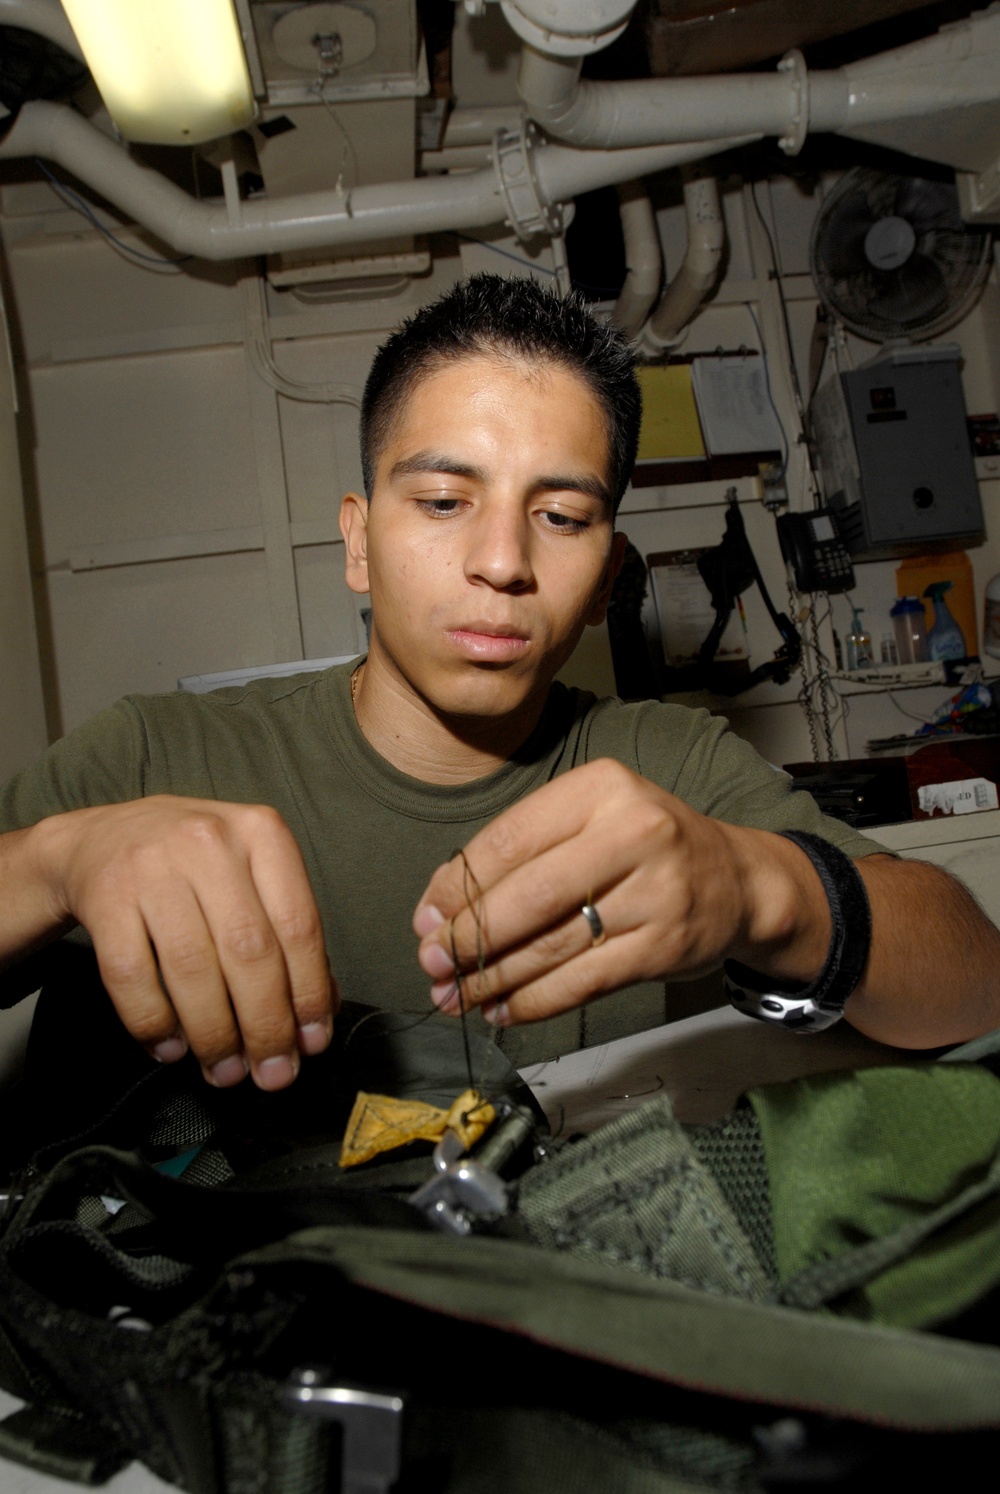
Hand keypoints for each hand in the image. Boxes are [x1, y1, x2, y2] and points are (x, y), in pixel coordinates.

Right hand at [35, 796, 335, 1088]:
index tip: (312, 1043)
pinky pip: (133, 976)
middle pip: (250, 952)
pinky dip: (155, 1023)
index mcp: (261, 832)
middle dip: (265, 1026)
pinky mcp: (104, 894)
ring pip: (192, 968)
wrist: (100, 837)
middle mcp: (209, 841)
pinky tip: (172, 1049)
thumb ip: (286, 933)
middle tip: (271, 1073)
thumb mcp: (249, 875)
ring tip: (224, 1070)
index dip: (309, 994)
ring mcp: (152, 865)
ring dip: (213, 1035)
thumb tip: (318, 1012)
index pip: (299, 926)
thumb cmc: (193, 867)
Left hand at [413, 759, 827, 1025]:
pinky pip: (583, 981)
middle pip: (529, 895)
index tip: (425, 917)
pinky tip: (503, 1010)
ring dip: (493, 977)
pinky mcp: (665, 947)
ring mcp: (656, 892)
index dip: (458, 885)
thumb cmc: (643, 847)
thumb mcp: (591, 817)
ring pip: (552, 944)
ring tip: (456, 995)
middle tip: (432, 964)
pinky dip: (534, 1002)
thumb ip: (524, 851)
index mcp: (601, 788)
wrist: (737, 881)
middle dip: (469, 938)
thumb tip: (441, 909)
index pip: (510, 838)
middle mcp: (634, 832)